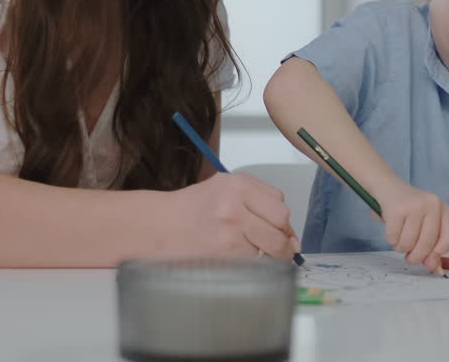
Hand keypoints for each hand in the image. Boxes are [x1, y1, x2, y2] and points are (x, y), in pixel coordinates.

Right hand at [169, 172, 299, 259]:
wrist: (157, 227)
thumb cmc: (191, 210)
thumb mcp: (223, 188)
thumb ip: (257, 200)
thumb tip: (291, 234)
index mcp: (236, 184)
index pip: (279, 203)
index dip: (284, 221)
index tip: (282, 232)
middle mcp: (235, 204)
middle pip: (281, 222)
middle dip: (284, 239)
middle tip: (278, 249)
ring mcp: (230, 230)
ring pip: (272, 246)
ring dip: (270, 255)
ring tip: (254, 254)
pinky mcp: (225, 254)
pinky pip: (256, 262)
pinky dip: (255, 265)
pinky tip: (240, 260)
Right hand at [373, 180, 448, 273]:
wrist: (387, 186)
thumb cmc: (407, 210)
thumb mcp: (424, 224)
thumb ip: (432, 247)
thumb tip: (435, 269)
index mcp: (444, 209)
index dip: (436, 255)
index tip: (427, 260)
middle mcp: (433, 205)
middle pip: (428, 245)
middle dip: (415, 257)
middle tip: (409, 257)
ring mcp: (415, 205)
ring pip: (409, 243)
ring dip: (401, 248)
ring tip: (399, 239)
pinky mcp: (397, 209)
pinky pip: (394, 238)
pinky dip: (391, 240)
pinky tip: (391, 231)